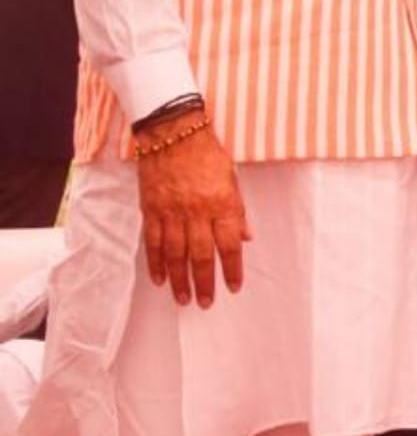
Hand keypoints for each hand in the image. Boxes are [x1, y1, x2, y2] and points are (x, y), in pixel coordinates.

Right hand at [135, 112, 249, 307]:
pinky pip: (153, 242)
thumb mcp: (232, 177)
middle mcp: (197, 211)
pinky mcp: (151, 209)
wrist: (172, 132)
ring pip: (175, 254)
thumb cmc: (207, 153)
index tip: (234, 287)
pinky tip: (159, 279)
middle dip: (205, 282)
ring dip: (179, 280)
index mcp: (222, 203)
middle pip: (201, 255)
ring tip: (183, 298)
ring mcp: (171, 212)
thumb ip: (238, 210)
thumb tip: (246, 237)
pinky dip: (156, 263)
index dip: (232, 268)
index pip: (229, 244)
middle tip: (206, 303)